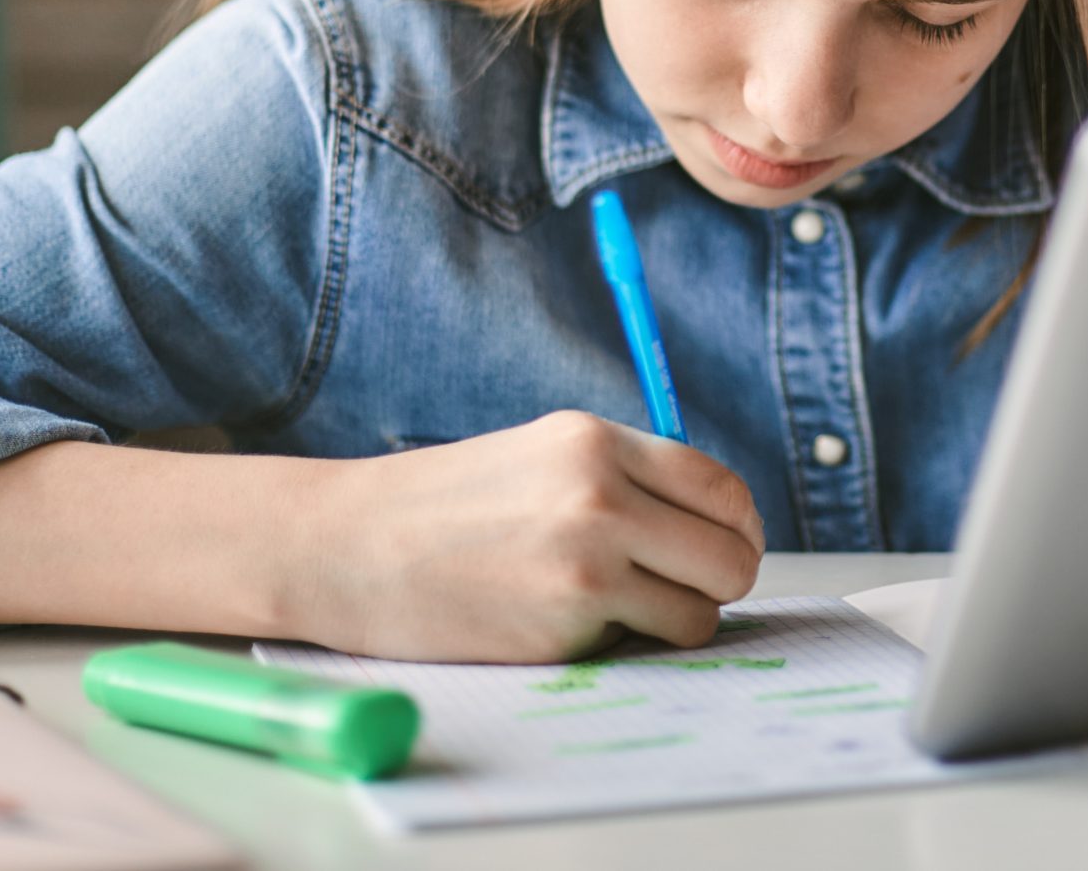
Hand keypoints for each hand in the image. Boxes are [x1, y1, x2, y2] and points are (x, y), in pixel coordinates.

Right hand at [277, 410, 763, 662]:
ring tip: (621, 609)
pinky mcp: (566, 627)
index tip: (729, 548)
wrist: (348, 547)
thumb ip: (625, 477)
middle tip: (688, 590)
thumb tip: (714, 524)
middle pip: (730, 556)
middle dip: (722, 581)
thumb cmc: (444, 506)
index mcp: (596, 442)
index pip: (722, 489)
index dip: (739, 529)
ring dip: (676, 619)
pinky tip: (573, 625)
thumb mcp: (541, 454)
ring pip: (699, 611)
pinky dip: (627, 644)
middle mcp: (601, 495)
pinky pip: (644, 644)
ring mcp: (586, 564)